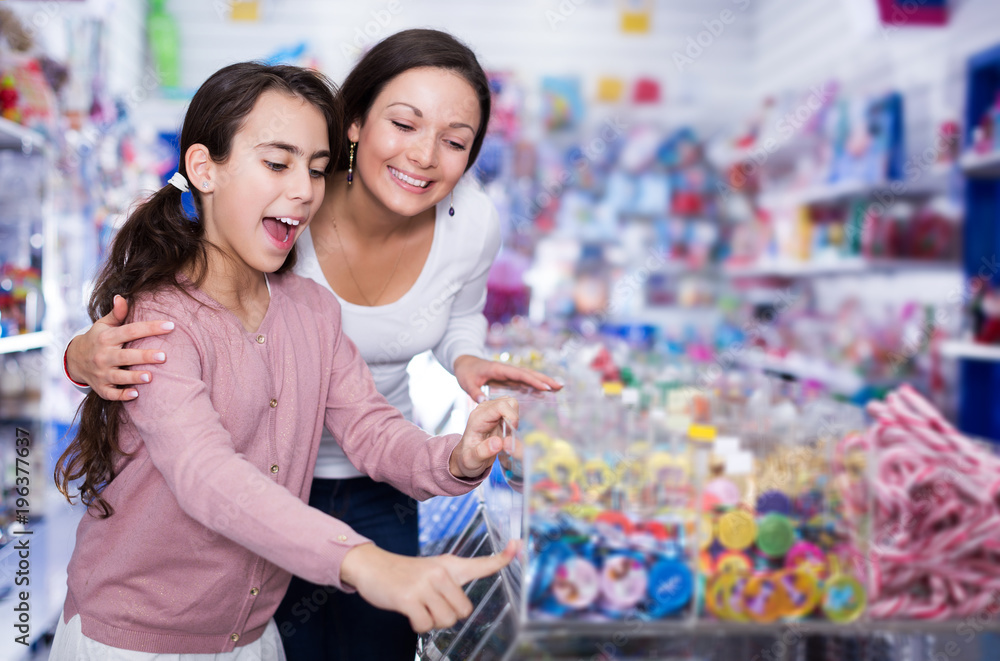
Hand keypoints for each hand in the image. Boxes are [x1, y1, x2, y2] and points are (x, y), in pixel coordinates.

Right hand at [66, 295, 174, 400]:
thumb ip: (117, 313)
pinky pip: (111, 394)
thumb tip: (121, 297)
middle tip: (164, 356)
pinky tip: (135, 395)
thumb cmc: (98, 339)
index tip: (171, 325)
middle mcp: (103, 356)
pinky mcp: (101, 388)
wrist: (74, 360)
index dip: (150, 328)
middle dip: (144, 356)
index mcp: (107, 338)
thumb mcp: (103, 325)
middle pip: (125, 356)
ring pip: (118, 377)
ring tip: (150, 377)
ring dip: (133, 378)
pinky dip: (122, 395)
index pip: (131, 331)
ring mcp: (101, 373)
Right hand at [340, 540, 519, 632]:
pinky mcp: (408, 597)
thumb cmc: (406, 575)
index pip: (482, 563)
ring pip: (446, 620)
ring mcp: (424, 584)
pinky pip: (425, 625)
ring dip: (432, 622)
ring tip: (420, 607)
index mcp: (450, 565)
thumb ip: (451, 584)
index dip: (503, 557)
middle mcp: (440, 572)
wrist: (372, 566)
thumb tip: (463, 610)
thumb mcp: (433, 571)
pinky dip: (418, 625)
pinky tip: (409, 611)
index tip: (518, 545)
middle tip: (432, 604)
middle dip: (448, 616)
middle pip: (463, 611)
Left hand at [449, 396, 517, 478]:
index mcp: (478, 418)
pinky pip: (511, 411)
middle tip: (508, 435)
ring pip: (511, 404)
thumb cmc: (468, 458)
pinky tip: (506, 433)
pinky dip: (513, 421)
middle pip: (509, 402)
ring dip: (514, 419)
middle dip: (514, 418)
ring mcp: (491, 411)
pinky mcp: (497, 414)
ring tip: (506, 434)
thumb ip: (483, 451)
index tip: (510, 432)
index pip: (501, 405)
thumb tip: (498, 443)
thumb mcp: (472, 459)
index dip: (511, 417)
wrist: (466, 457)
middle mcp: (484, 410)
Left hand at [453, 355, 561, 402]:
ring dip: (543, 381)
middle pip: (529, 373)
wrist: (465, 363)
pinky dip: (535, 384)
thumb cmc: (466, 372)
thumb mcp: (467, 382)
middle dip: (545, 379)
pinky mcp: (509, 377)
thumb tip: (483, 400)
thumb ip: (474, 392)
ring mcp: (509, 373)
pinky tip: (545, 390)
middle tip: (560, 386)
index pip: (519, 374)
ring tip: (559, 387)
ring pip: (529, 376)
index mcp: (499, 369)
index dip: (532, 381)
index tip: (545, 387)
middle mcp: (507, 369)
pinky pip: (524, 381)